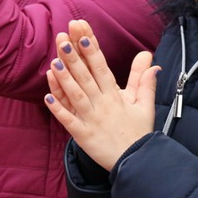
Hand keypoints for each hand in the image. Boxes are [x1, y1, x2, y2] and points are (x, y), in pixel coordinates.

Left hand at [45, 20, 158, 170]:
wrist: (137, 162)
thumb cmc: (138, 132)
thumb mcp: (144, 104)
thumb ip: (145, 80)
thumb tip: (150, 59)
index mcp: (115, 96)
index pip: (102, 68)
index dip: (92, 51)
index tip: (83, 34)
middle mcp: (102, 105)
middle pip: (86, 77)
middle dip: (74, 57)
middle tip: (62, 39)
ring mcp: (91, 120)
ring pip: (76, 96)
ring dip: (64, 79)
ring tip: (53, 62)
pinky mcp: (83, 136)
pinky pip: (69, 121)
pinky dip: (59, 110)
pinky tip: (47, 97)